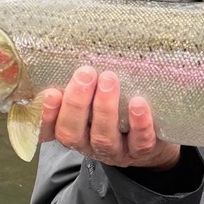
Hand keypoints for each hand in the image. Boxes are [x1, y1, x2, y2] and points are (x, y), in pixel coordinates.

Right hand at [38, 66, 180, 170]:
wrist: (156, 136)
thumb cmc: (118, 108)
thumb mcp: (95, 97)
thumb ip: (83, 83)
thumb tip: (76, 51)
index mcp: (72, 130)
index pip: (48, 130)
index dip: (46, 115)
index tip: (51, 93)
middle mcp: (88, 144)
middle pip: (72, 133)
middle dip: (76, 103)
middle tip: (85, 73)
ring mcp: (114, 151)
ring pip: (103, 137)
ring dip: (105, 108)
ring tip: (109, 79)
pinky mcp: (141, 152)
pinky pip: (139, 142)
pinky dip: (139, 124)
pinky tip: (139, 103)